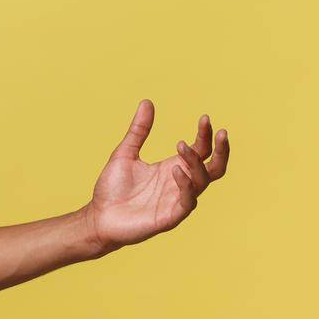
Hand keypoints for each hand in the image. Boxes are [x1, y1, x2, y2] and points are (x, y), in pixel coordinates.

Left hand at [83, 99, 230, 253]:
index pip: (201, 150)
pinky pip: (187, 201)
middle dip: (220, 150)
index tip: (205, 118)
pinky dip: (185, 185)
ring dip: (196, 163)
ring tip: (180, 146)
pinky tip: (175, 170)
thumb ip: (139, 130)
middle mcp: (180, 184)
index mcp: (173, 168)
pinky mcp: (169, 217)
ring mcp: (176, 201)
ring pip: (202, 182)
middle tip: (220, 132)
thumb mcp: (125, 153)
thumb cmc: (112, 188)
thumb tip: (147, 101)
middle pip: (214, 168)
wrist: (98, 217)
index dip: (205, 135)